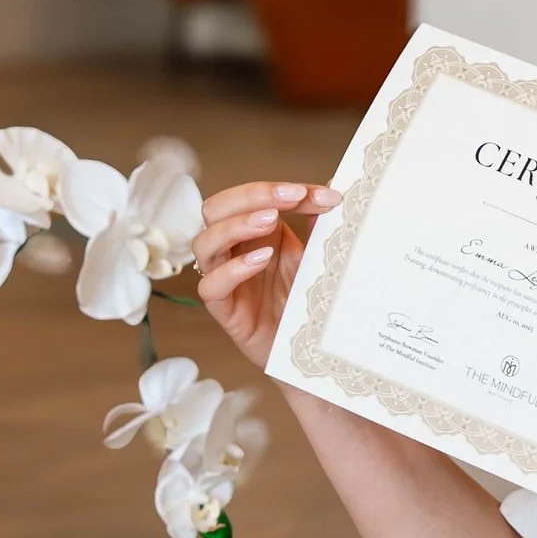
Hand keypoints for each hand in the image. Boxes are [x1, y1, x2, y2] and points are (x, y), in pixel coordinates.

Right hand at [193, 179, 339, 369]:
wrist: (308, 349)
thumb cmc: (306, 300)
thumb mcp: (316, 257)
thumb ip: (319, 225)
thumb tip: (332, 188)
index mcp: (254, 231)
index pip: (251, 196)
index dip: (280, 189)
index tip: (321, 194)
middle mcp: (233, 249)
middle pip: (215, 208)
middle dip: (251, 196)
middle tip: (290, 197)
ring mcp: (224, 278)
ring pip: (204, 242)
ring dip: (236, 226)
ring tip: (271, 223)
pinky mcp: (223, 308)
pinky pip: (210, 285)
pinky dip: (233, 268)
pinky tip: (261, 260)